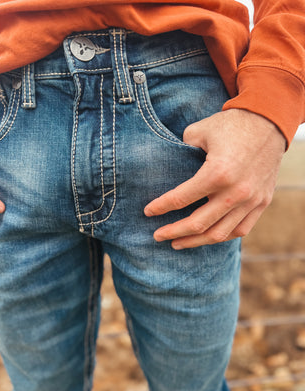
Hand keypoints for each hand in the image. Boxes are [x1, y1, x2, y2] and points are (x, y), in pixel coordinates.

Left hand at [144, 109, 285, 248]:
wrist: (269, 121)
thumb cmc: (231, 125)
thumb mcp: (199, 131)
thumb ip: (181, 151)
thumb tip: (169, 168)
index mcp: (217, 173)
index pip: (181, 199)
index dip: (161, 207)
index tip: (148, 212)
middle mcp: (236, 192)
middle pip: (197, 224)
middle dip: (173, 232)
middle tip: (157, 235)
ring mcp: (251, 200)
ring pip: (218, 234)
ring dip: (194, 241)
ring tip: (177, 243)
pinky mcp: (262, 202)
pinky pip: (240, 230)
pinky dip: (221, 236)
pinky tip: (206, 236)